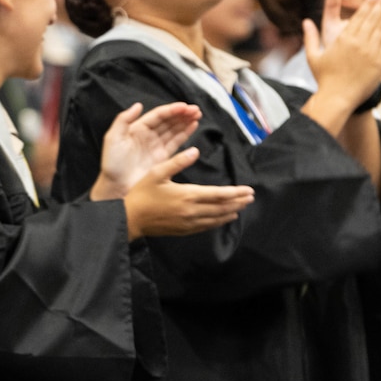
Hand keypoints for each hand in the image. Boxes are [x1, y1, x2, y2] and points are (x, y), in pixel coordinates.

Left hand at [90, 102, 202, 201]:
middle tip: (195, 110)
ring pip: (174, 130)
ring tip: (197, 115)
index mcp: (136, 129)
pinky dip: (185, 133)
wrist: (117, 187)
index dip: (171, 110)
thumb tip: (138, 105)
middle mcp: (147, 136)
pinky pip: (176, 142)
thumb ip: (123, 119)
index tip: (184, 106)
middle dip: (182, 114)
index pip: (158, 115)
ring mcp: (156, 146)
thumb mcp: (113, 138)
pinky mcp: (163, 158)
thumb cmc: (112, 164)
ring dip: (185, 121)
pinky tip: (193, 126)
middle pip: (168, 121)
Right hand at [117, 148, 254, 239]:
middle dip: (238, 202)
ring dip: (231, 212)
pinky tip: (224, 218)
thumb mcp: (156, 173)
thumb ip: (177, 161)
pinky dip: (219, 221)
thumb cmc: (140, 194)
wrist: (129, 219)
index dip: (236, 192)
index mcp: (187, 195)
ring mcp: (189, 222)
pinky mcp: (184, 230)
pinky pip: (207, 226)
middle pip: (222, 207)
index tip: (249, 190)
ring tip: (242, 206)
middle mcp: (192, 210)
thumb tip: (195, 150)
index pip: (219, 194)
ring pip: (216, 218)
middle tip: (251, 197)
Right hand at [300, 0, 380, 133]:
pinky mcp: (380, 62)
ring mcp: (371, 52)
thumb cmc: (324, 78)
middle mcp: (359, 43)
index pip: (360, 16)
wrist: (337, 98)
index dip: (371, 1)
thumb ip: (310, 37)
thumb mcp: (313, 56)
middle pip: (375, 17)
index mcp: (343, 40)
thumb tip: (305, 21)